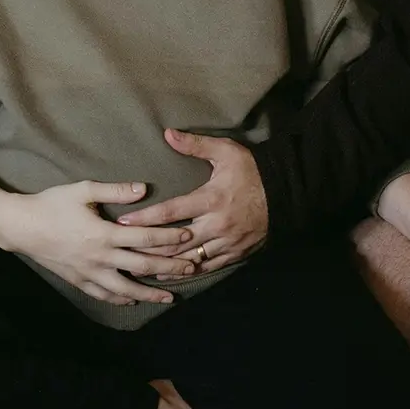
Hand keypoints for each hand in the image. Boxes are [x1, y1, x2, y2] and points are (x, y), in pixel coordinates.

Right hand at [0, 170, 196, 306]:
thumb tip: (144, 189)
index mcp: (104, 234)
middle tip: (192, 268)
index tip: (188, 237)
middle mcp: (100, 258)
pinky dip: (121, 299)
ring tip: (170, 297)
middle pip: (142, 266)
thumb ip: (115, 190)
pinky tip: (133, 300)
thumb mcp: (83, 190)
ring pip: (126, 289)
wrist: (21, 227)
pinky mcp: (78, 280)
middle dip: (170, 268)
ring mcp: (89, 273)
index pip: (145, 238)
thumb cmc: (52, 203)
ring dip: (150, 293)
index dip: (169, 237)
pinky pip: (104, 295)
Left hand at [118, 129, 269, 272]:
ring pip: (190, 259)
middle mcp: (217, 224)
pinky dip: (189, 271)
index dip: (145, 218)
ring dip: (165, 264)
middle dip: (149, 247)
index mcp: (211, 199)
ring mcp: (227, 242)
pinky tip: (173, 274)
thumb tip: (168, 134)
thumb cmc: (252, 170)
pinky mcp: (236, 253)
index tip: (123, 222)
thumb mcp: (226, 151)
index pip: (171, 212)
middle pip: (176, 242)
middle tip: (124, 250)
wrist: (286, 191)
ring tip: (142, 266)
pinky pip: (208, 267)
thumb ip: (195, 145)